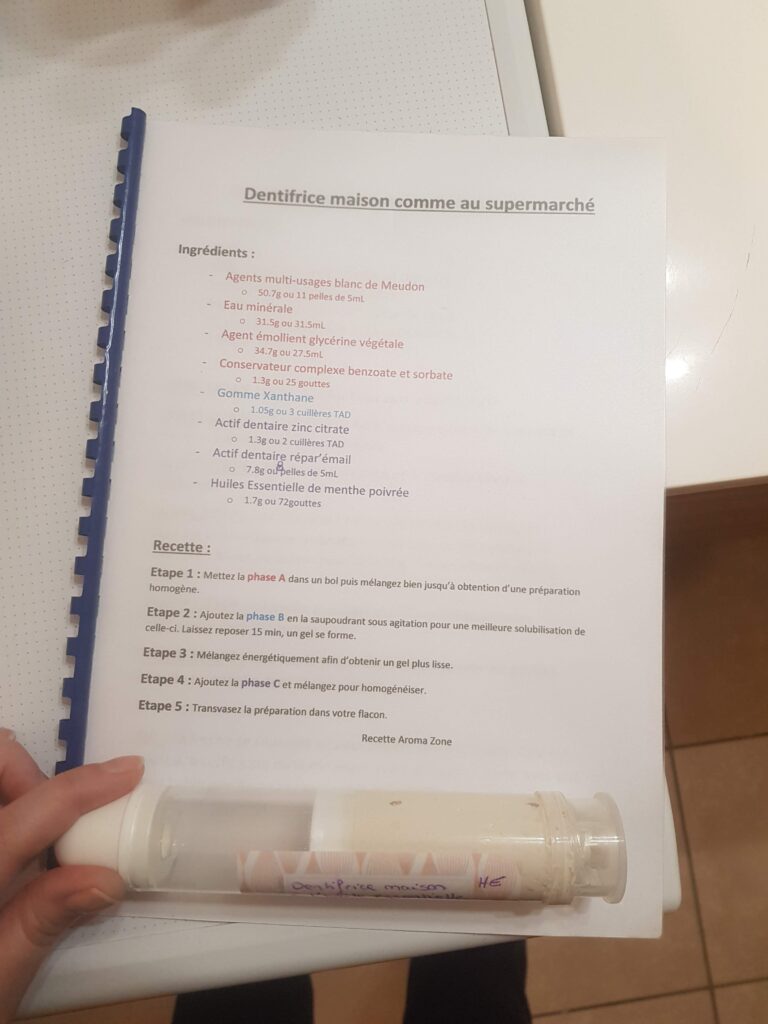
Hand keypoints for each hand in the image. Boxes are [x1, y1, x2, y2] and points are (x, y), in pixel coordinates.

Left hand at [0, 728, 142, 1021]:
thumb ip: (43, 921)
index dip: (86, 786)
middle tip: (57, 825)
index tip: (129, 772)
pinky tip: (13, 852)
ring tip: (33, 840)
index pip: (35, 808)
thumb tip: (108, 876)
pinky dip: (7, 810)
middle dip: (32, 774)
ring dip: (18, 788)